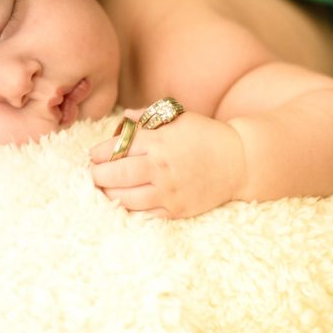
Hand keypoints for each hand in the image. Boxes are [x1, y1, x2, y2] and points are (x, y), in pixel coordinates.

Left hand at [89, 109, 246, 218]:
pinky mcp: (176, 209)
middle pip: (116, 175)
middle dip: (97, 175)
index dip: (99, 152)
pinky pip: (144, 215)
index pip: (117, 147)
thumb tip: (123, 121)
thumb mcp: (177, 117)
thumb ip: (147, 117)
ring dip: (109, 194)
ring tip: (104, 189)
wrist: (239, 160)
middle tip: (92, 174)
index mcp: (159, 141)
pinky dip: (130, 210)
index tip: (93, 155)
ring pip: (125, 198)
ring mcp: (168, 191)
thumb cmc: (206, 135)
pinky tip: (124, 203)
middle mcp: (161, 167)